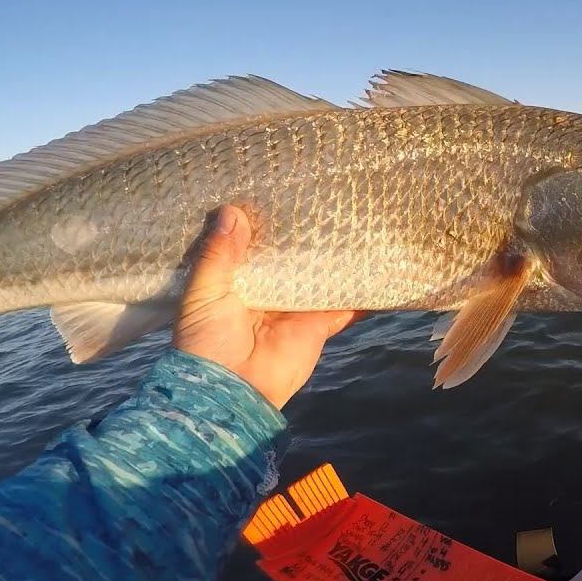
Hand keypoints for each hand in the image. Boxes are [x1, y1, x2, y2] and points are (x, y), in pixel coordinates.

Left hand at [173, 205, 362, 408]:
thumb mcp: (203, 292)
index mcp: (235, 282)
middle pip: (289, 257)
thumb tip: (232, 211)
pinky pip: (344, 306)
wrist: (233, 391)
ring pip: (319, 276)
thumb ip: (218, 254)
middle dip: (301, 235)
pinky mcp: (318, 324)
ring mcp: (295, 308)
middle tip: (319, 196)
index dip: (260, 222)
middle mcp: (267, 291)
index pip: (251, 244)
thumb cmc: (208, 342)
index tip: (274, 189)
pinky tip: (378, 268)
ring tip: (353, 222)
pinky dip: (361, 293)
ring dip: (333, 257)